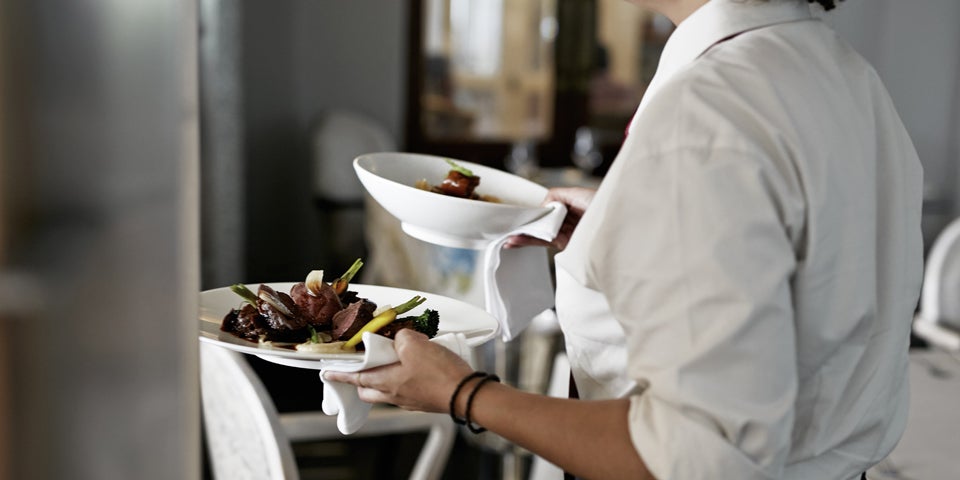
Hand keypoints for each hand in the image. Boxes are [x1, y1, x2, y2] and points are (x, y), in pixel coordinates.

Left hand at [323, 329, 474, 412]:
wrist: (466, 394)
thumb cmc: (439, 374)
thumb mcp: (415, 344)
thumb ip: (401, 337)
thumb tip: (400, 338)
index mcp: (385, 382)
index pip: (354, 377)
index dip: (340, 374)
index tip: (327, 373)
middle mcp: (394, 395)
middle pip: (368, 390)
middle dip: (361, 380)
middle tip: (360, 367)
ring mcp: (409, 401)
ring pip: (386, 392)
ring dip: (383, 379)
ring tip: (391, 363)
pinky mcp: (424, 401)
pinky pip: (405, 392)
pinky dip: (403, 381)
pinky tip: (414, 369)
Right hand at [503, 186, 595, 250]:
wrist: (619, 223)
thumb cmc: (603, 204)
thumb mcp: (577, 193)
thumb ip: (556, 195)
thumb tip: (541, 206)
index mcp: (571, 206)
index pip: (548, 209)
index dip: (534, 212)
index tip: (519, 215)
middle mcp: (568, 220)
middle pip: (542, 222)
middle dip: (526, 226)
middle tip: (507, 229)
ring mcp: (567, 232)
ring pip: (541, 233)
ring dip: (524, 236)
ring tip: (508, 239)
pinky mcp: (566, 244)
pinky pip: (545, 241)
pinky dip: (530, 241)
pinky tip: (517, 241)